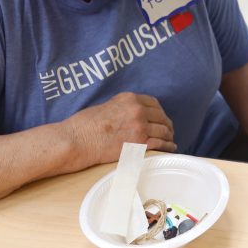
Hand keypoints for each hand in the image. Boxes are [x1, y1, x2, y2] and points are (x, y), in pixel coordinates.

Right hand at [62, 92, 176, 169]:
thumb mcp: (106, 106)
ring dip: (169, 136)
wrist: (76, 140)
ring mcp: (140, 126)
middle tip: (169, 131)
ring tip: (170, 141)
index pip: (153, 103)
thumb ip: (122, 109)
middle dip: (166, 125)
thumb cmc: (84, 126)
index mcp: (129, 99)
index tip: (161, 118)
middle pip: (161, 117)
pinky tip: (170, 149)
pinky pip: (161, 144)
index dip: (160, 112)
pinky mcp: (139, 143)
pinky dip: (168, 147)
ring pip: (163, 131)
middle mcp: (137, 110)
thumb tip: (130, 118)